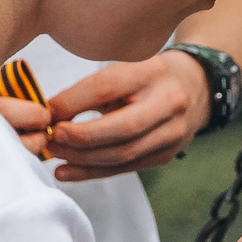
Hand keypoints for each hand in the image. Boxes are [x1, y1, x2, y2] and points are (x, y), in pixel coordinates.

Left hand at [40, 54, 212, 180]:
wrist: (196, 86)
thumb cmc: (148, 76)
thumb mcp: (125, 68)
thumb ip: (91, 91)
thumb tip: (48, 114)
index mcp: (151, 72)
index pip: (105, 89)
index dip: (70, 104)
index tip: (45, 114)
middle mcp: (167, 102)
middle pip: (119, 129)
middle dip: (79, 138)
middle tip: (50, 139)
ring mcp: (172, 132)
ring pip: (122, 154)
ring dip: (82, 159)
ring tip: (55, 154)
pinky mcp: (167, 154)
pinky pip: (126, 168)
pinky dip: (93, 172)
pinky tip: (67, 172)